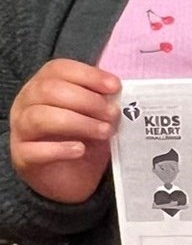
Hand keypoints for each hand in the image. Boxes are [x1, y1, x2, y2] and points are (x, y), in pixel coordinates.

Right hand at [9, 59, 120, 203]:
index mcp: (43, 85)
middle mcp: (26, 103)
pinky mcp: (22, 157)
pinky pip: (34, 150)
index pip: (58, 69)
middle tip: (113, 114)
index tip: (114, 86)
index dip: (88, 75)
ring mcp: (20, 130)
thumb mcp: (97, 113)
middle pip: (49, 90)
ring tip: (103, 132)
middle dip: (87, 100)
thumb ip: (103, 99)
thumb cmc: (85, 136)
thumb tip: (118, 92)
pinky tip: (80, 150)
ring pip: (40, 117)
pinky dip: (60, 149)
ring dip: (78, 122)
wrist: (74, 176)